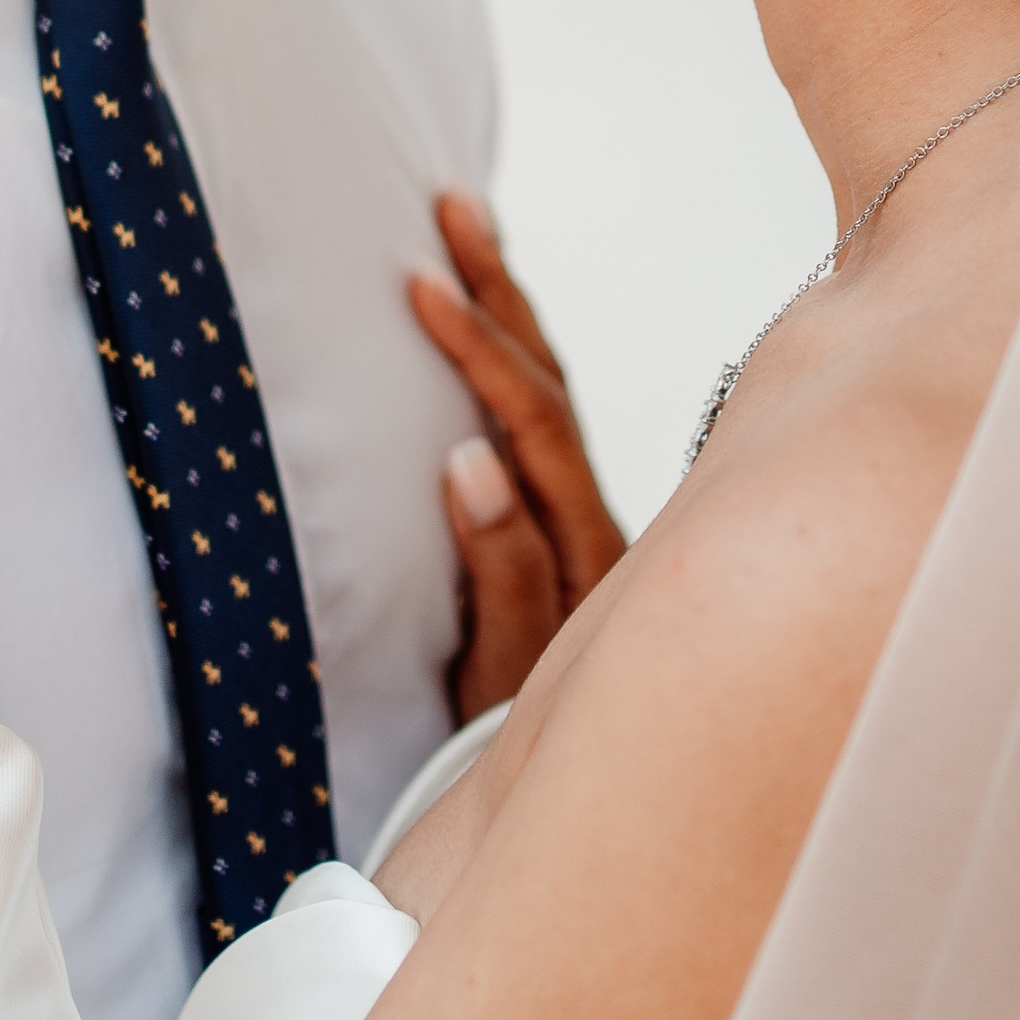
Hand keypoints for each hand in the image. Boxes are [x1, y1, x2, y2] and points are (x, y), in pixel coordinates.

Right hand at [411, 193, 625, 720]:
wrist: (592, 812)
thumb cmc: (529, 759)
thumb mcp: (504, 680)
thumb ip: (502, 573)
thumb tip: (467, 458)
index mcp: (589, 551)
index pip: (535, 423)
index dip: (480, 350)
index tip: (421, 283)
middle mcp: (599, 530)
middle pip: (555, 386)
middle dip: (503, 293)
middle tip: (453, 207)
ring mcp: (588, 535)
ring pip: (554, 402)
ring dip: (510, 318)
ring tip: (468, 241)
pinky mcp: (571, 545)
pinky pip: (545, 433)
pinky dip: (516, 370)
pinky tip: (494, 341)